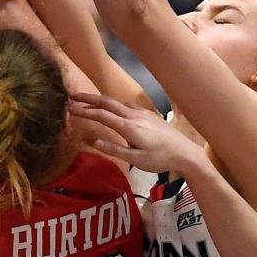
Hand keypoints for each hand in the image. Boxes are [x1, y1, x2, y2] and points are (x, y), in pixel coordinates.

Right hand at [69, 91, 201, 172]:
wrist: (185, 153)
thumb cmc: (161, 159)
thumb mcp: (137, 160)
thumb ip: (115, 150)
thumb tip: (94, 142)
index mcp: (129, 127)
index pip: (102, 115)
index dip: (85, 111)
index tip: (70, 108)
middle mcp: (135, 116)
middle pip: (108, 102)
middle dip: (89, 98)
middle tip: (73, 97)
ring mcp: (143, 113)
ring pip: (118, 103)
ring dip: (102, 101)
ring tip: (89, 103)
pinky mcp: (150, 115)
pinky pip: (128, 106)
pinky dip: (116, 105)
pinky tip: (116, 110)